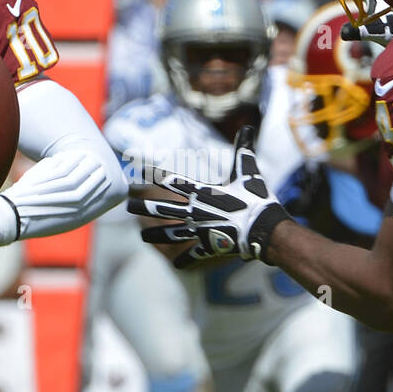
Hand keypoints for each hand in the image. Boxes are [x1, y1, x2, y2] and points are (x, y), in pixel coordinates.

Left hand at [128, 126, 290, 267]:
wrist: (265, 227)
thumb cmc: (256, 197)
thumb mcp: (248, 170)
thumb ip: (244, 149)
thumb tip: (249, 127)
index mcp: (203, 191)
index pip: (172, 181)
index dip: (154, 176)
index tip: (138, 172)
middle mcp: (195, 210)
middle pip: (162, 208)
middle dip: (143, 206)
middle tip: (128, 206)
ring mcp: (199, 230)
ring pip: (170, 233)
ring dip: (155, 235)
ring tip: (142, 236)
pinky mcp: (208, 246)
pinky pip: (193, 254)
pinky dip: (185, 260)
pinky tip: (176, 264)